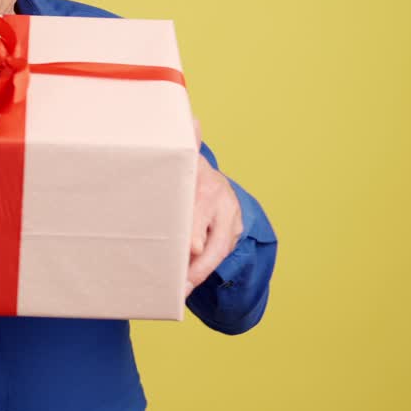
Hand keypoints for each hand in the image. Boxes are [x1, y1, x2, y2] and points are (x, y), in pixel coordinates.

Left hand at [186, 119, 242, 295]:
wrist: (216, 187)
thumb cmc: (191, 176)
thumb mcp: (189, 160)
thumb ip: (189, 143)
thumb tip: (192, 120)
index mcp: (208, 189)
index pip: (203, 212)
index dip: (197, 231)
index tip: (193, 248)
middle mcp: (224, 207)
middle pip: (213, 241)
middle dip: (197, 263)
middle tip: (181, 282)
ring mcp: (230, 225)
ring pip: (216, 254)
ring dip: (198, 274)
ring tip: (180, 290)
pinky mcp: (230, 239)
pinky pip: (216, 259)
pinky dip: (200, 273)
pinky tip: (184, 287)